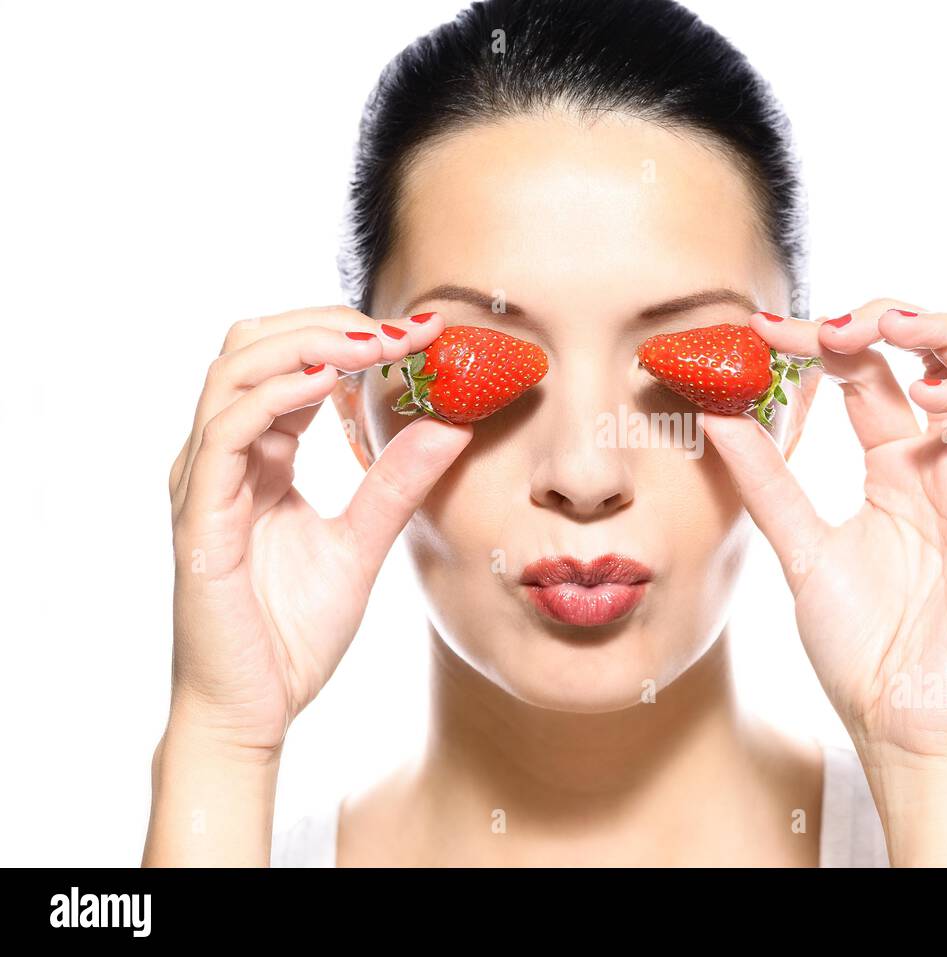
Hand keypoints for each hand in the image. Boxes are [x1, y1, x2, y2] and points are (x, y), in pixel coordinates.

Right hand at [167, 306, 470, 756]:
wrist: (254, 710)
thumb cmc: (291, 633)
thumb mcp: (362, 545)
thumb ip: (398, 485)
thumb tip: (453, 426)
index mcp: (258, 458)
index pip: (288, 365)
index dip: (349, 337)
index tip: (420, 334)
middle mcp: (222, 458)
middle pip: (251, 347)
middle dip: (326, 325)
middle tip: (401, 329)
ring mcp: (203, 482)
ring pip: (233, 373)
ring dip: (307, 345)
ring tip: (376, 345)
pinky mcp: (198, 516)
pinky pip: (225, 432)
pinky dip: (275, 396)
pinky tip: (328, 384)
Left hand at [700, 300, 946, 761]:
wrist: (902, 719)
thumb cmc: (861, 647)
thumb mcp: (800, 546)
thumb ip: (765, 478)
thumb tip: (715, 411)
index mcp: (894, 468)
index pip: (867, 377)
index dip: (823, 345)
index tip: (764, 331)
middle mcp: (941, 464)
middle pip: (929, 358)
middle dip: (880, 322)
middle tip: (822, 321)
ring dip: (939, 336)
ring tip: (880, 323)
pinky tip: (926, 392)